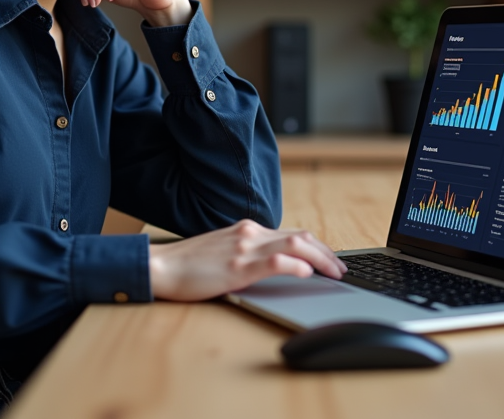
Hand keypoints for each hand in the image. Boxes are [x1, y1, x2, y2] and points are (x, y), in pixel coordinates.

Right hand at [148, 219, 347, 301]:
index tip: (332, 261)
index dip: (319, 247)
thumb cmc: (189, 264)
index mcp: (248, 230)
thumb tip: (276, 265)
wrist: (161, 266)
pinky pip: (275, 261)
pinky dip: (296, 265)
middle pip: (301, 236)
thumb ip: (248, 252)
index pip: (294, 234)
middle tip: (342, 269)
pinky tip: (307, 273)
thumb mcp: (224, 250)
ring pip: (295, 244)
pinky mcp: (237, 266)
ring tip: (335, 273)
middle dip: (328, 253)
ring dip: (321, 258)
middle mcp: (250, 233)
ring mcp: (244, 248)